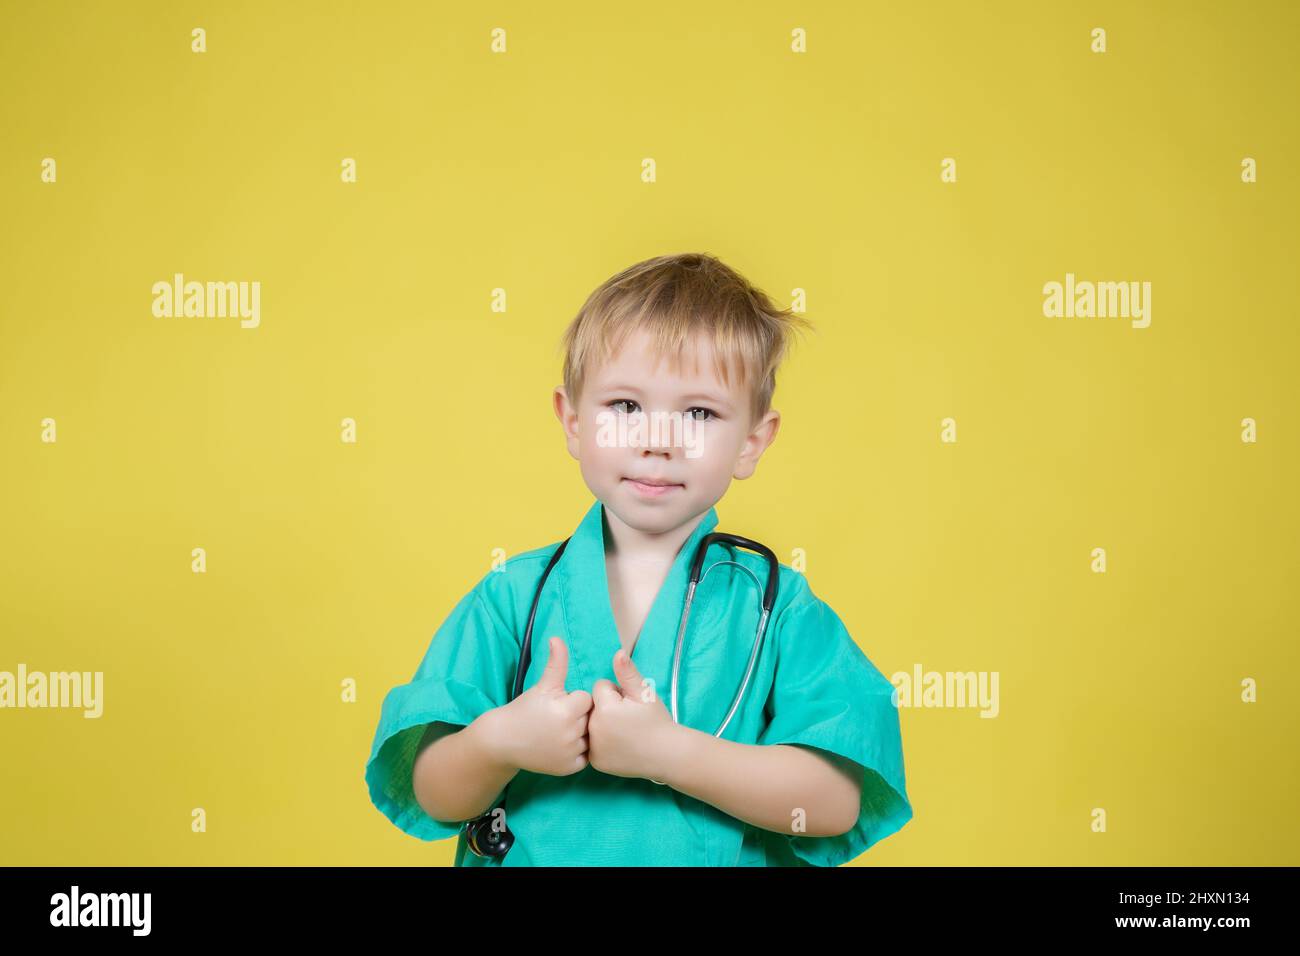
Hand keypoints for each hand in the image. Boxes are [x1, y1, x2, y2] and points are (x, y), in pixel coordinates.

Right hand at [485, 637, 591, 776]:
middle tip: (556, 719)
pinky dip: (577, 752)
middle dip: (576, 716)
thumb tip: (557, 638)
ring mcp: (570, 753)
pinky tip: (561, 745)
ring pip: (589, 737)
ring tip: (558, 732)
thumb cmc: (524, 709)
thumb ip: (556, 662)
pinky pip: (585, 757)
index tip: (557, 704)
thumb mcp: (541, 686)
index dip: (572, 700)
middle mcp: (570, 734)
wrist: (502, 741)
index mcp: (566, 711)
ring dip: (579, 734)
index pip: (586, 699)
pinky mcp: (568, 768)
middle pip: (589, 718)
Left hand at [587, 649, 681, 781]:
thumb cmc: (657, 721)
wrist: (667, 755)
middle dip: (608, 707)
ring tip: (624, 731)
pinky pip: (592, 744)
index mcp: (605, 709)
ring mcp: (593, 749)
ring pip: (591, 724)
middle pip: (593, 706)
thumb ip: (628, 672)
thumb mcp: (644, 693)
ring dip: (602, 724)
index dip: (617, 692)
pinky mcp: (595, 762)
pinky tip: (619, 745)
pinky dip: (602, 743)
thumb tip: (618, 653)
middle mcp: (594, 729)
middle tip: (628, 719)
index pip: (600, 687)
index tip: (630, 705)